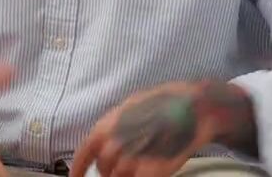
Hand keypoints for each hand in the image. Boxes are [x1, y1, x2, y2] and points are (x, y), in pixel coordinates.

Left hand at [71, 80, 255, 176]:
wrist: (194, 108)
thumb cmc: (165, 102)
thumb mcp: (131, 104)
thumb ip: (115, 124)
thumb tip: (105, 139)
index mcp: (107, 126)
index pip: (84, 154)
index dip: (78, 169)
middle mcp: (115, 144)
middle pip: (104, 170)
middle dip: (110, 172)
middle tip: (122, 169)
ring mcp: (133, 159)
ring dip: (126, 176)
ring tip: (139, 168)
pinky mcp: (152, 172)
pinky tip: (150, 172)